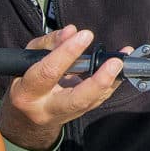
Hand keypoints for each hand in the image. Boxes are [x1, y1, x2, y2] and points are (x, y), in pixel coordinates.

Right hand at [0, 25, 128, 150]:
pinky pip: (98, 100)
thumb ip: (49, 43)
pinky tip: (121, 70)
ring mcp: (64, 116)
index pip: (49, 72)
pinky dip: (110, 84)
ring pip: (92, 101)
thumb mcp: (29, 58)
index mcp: (27, 92)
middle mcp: (46, 108)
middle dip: (98, 81)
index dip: (67, 53)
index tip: (85, 35)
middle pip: (76, 99)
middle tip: (115, 62)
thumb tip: (71, 31)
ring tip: (124, 60)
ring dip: (112, 81)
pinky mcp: (78, 115)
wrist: (25, 118)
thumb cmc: (26, 81)